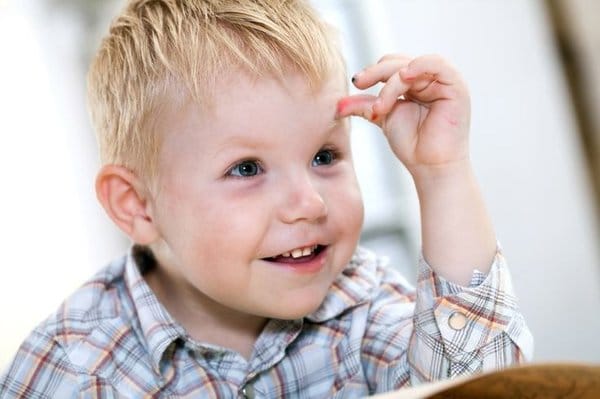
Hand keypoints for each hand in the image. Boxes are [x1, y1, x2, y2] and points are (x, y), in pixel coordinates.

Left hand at [337, 54, 470, 177]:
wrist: (429, 166)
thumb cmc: (411, 144)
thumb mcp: (383, 117)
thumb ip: (364, 105)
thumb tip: (337, 104)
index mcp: (413, 84)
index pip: (390, 65)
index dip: (372, 72)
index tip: (356, 84)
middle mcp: (428, 79)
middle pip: (398, 62)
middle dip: (377, 74)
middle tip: (361, 86)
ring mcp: (443, 81)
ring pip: (411, 66)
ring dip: (392, 82)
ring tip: (382, 105)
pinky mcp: (456, 87)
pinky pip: (438, 65)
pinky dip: (419, 66)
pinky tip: (404, 77)